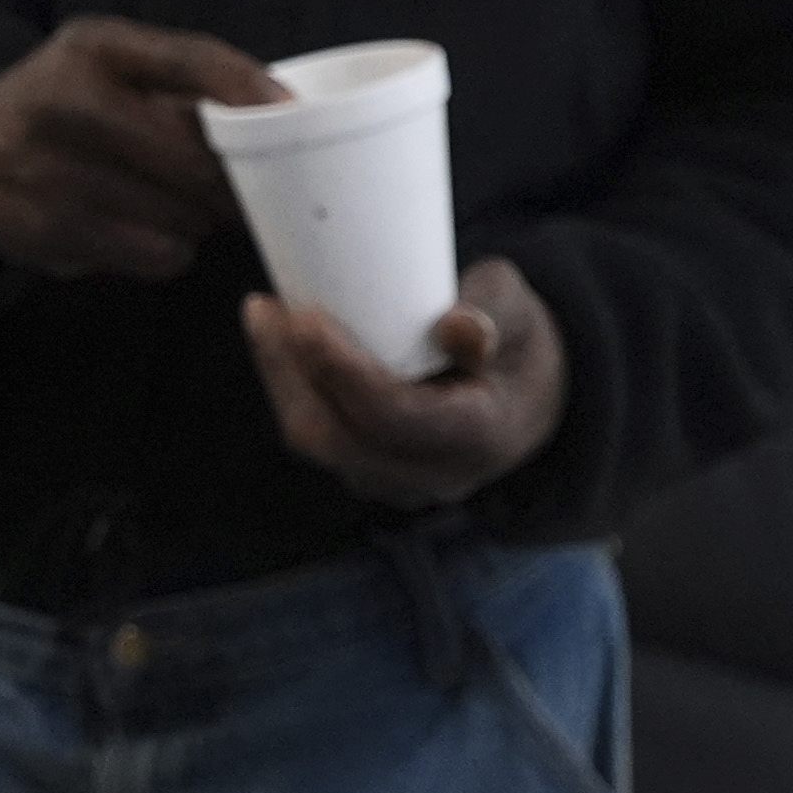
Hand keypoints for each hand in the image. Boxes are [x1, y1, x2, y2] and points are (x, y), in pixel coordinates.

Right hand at [0, 17, 284, 277]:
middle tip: (252, 188)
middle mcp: (57, 101)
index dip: (249, 90)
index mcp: (92, 48)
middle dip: (233, 179)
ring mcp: (36, 167)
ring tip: (193, 207)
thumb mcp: (121, 67)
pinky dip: (170, 249)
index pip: (192, 60)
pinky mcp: (33, 228)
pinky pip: (148, 253)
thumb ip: (195, 81)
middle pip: (192, 156)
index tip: (292, 115)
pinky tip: (151, 231)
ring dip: (204, 218)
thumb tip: (287, 114)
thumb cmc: (78, 104)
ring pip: (177, 213)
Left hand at [244, 260, 565, 508]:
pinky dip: (292, 390)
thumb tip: (451, 326)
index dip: (343, 372)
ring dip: (282, 378)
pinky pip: (318, 439)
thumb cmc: (519, 345)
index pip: (395, 417)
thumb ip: (493, 311)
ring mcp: (397, 483)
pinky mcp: (368, 473)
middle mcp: (434, 475)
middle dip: (295, 372)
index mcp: (480, 438)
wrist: (527, 399)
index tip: (308, 318)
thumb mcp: (521, 315)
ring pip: (318, 442)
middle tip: (269, 310)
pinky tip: (278, 343)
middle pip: (340, 437)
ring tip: (264, 316)